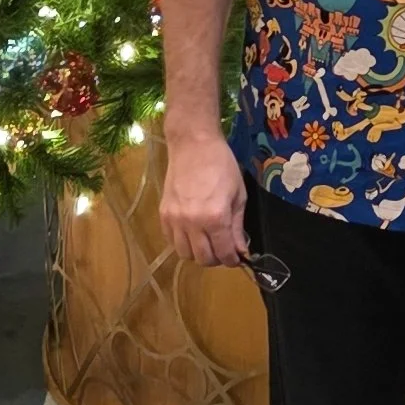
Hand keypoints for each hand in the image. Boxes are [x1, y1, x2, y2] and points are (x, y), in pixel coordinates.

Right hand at [159, 131, 248, 264]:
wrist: (193, 144)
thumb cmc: (222, 165)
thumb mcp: (238, 195)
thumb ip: (238, 226)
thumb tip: (241, 251)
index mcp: (216, 218)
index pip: (224, 254)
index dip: (233, 260)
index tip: (237, 257)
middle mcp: (193, 223)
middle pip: (203, 259)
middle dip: (216, 259)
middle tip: (223, 249)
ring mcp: (175, 220)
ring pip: (185, 254)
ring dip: (197, 253)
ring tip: (206, 242)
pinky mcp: (163, 214)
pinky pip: (171, 241)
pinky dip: (182, 242)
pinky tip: (192, 232)